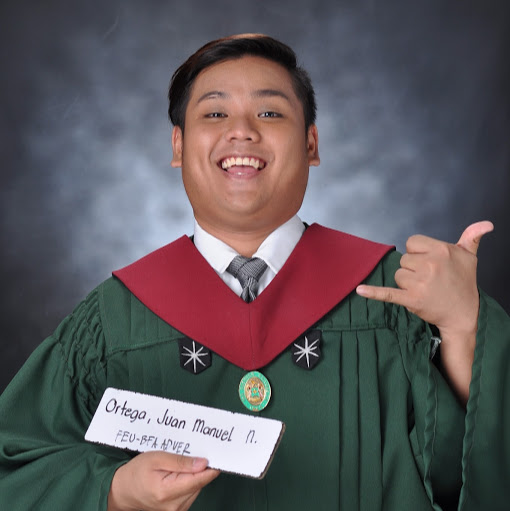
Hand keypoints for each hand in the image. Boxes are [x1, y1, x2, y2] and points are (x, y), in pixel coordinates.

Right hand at [107, 451, 219, 510]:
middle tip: (192, 454)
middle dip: (200, 468)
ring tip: (178, 466)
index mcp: (167, 492)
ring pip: (197, 488)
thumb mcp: (157, 458)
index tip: (218, 455)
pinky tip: (179, 475)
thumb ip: (180, 461)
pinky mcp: (177, 510)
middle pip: (200, 483)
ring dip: (194, 475)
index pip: (199, 479)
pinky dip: (189, 482)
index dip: (210, 467)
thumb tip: (203, 463)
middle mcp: (174, 506)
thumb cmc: (137, 472)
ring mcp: (176, 510)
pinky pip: (191, 493)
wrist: (123, 490)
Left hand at [356, 221, 493, 403]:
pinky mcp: (411, 299)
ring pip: (398, 275)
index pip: (412, 243)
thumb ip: (472, 236)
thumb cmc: (464, 284)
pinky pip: (387, 293)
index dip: (418, 252)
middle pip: (404, 260)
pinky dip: (373, 293)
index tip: (430, 263)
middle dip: (413, 269)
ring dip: (407, 283)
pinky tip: (360, 290)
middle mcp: (430, 264)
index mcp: (440, 250)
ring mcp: (420, 282)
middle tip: (430, 279)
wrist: (463, 314)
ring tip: (425, 289)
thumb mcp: (469, 257)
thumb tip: (486, 223)